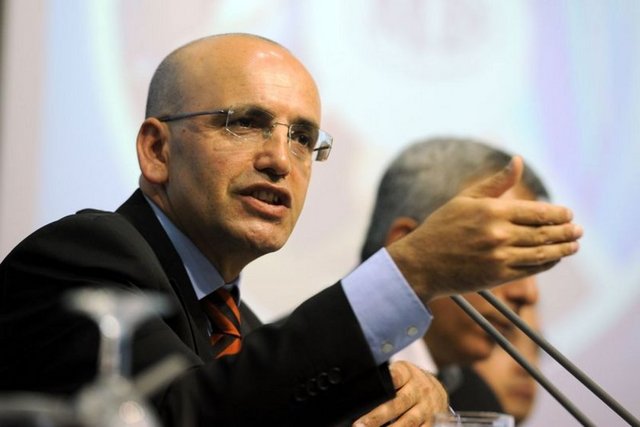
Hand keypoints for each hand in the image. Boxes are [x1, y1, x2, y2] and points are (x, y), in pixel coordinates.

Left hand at [352, 361, 447, 426]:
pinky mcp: (433, 422)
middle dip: (377, 416)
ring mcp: (428, 407)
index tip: (369, 394)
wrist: (435, 389)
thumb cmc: (408, 382)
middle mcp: (419, 389)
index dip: (383, 385)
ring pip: (408, 422)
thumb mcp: (399, 373)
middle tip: (359, 425)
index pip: (395, 377)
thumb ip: (385, 380)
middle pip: (397, 404)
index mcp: (407, 373)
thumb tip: (358, 389)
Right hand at [387, 156, 582, 300]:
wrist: (420, 264)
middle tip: (578, 230)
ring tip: (574, 245)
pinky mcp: (497, 277)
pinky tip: (554, 259)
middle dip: (566, 231)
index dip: (557, 214)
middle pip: (544, 233)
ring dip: (563, 249)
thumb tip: (518, 161)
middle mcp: (498, 234)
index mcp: (491, 211)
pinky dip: (546, 264)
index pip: (536, 212)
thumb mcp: (465, 199)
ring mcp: (499, 257)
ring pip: (542, 253)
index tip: (568, 214)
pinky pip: (531, 270)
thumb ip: (495, 183)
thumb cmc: (440, 228)